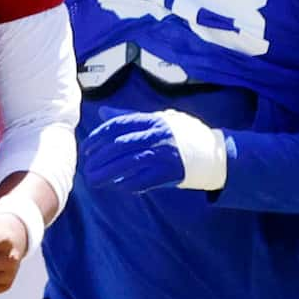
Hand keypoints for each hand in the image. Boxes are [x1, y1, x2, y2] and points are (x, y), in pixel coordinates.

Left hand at [79, 108, 226, 195]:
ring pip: (126, 165)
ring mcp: (162, 155)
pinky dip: (126, 184)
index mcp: (152, 120)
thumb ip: (129, 117)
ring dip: (106, 174)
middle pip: (118, 146)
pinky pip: (141, 180)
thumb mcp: (158, 119)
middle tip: (86, 167)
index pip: (117, 125)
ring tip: (93, 179)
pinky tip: (116, 186)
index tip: (86, 148)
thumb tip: (102, 113)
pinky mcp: (167, 173)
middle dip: (98, 158)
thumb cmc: (180, 134)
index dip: (98, 137)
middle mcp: (156, 136)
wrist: (211, 153)